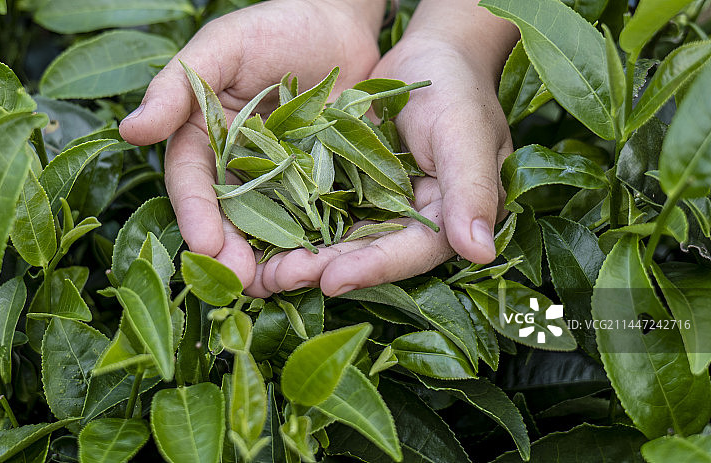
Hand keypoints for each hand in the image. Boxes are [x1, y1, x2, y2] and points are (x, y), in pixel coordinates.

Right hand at [119, 0, 382, 295]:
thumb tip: (130, 130)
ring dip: (274, 262)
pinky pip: (321, 220)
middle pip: (231, 220)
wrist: (340, 24)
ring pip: (273, 230)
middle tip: (241, 284)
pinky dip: (320, 244)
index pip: (194, 185)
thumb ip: (177, 86)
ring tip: (283, 286)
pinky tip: (325, 265)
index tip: (204, 245)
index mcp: (205, 141)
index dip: (197, 216)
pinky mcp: (324, 186)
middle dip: (233, 254)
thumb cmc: (274, 26)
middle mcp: (239, 169)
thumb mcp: (221, 46)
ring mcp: (283, 182)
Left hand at [259, 21, 517, 295]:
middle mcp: (410, 222)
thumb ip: (472, 189)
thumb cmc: (457, 88)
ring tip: (258, 273)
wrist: (429, 56)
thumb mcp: (466, 133)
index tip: (332, 281)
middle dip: (323, 270)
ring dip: (299, 256)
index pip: (410, 253)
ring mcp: (375, 206)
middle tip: (278, 280)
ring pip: (336, 240)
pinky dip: (289, 222)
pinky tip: (255, 235)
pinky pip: (317, 210)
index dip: (372, 269)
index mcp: (448, 218)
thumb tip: (481, 251)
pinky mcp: (347, 188)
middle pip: (366, 254)